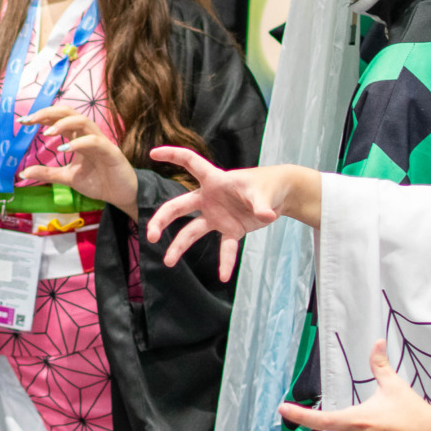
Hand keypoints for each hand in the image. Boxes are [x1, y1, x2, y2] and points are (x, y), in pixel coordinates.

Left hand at [18, 105, 137, 217]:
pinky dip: (78, 143)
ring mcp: (100, 141)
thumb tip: (23, 173)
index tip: (23, 121)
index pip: (58, 118)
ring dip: (63, 124)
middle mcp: (88, 134)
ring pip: (82, 121)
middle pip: (69, 112)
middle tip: (30, 120)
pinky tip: (64, 149)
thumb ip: (47, 173)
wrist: (121, 195)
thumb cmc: (98, 181)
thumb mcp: (67, 177)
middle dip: (48, 113)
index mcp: (77, 137)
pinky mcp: (110, 151)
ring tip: (46, 133)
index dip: (41, 116)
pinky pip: (94, 141)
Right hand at [143, 152, 314, 282]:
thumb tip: (266, 216)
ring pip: (192, 231)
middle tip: (151, 235)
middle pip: (179, 206)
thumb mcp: (263, 192)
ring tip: (168, 262)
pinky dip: (225, 262)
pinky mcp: (231, 229)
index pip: (189, 162)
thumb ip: (260, 204)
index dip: (172, 155)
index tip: (153, 153)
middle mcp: (209, 198)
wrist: (280, 196)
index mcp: (214, 180)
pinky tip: (223, 276)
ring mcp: (218, 216)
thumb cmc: (268, 186)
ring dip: (179, 246)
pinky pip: (225, 248)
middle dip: (162, 219)